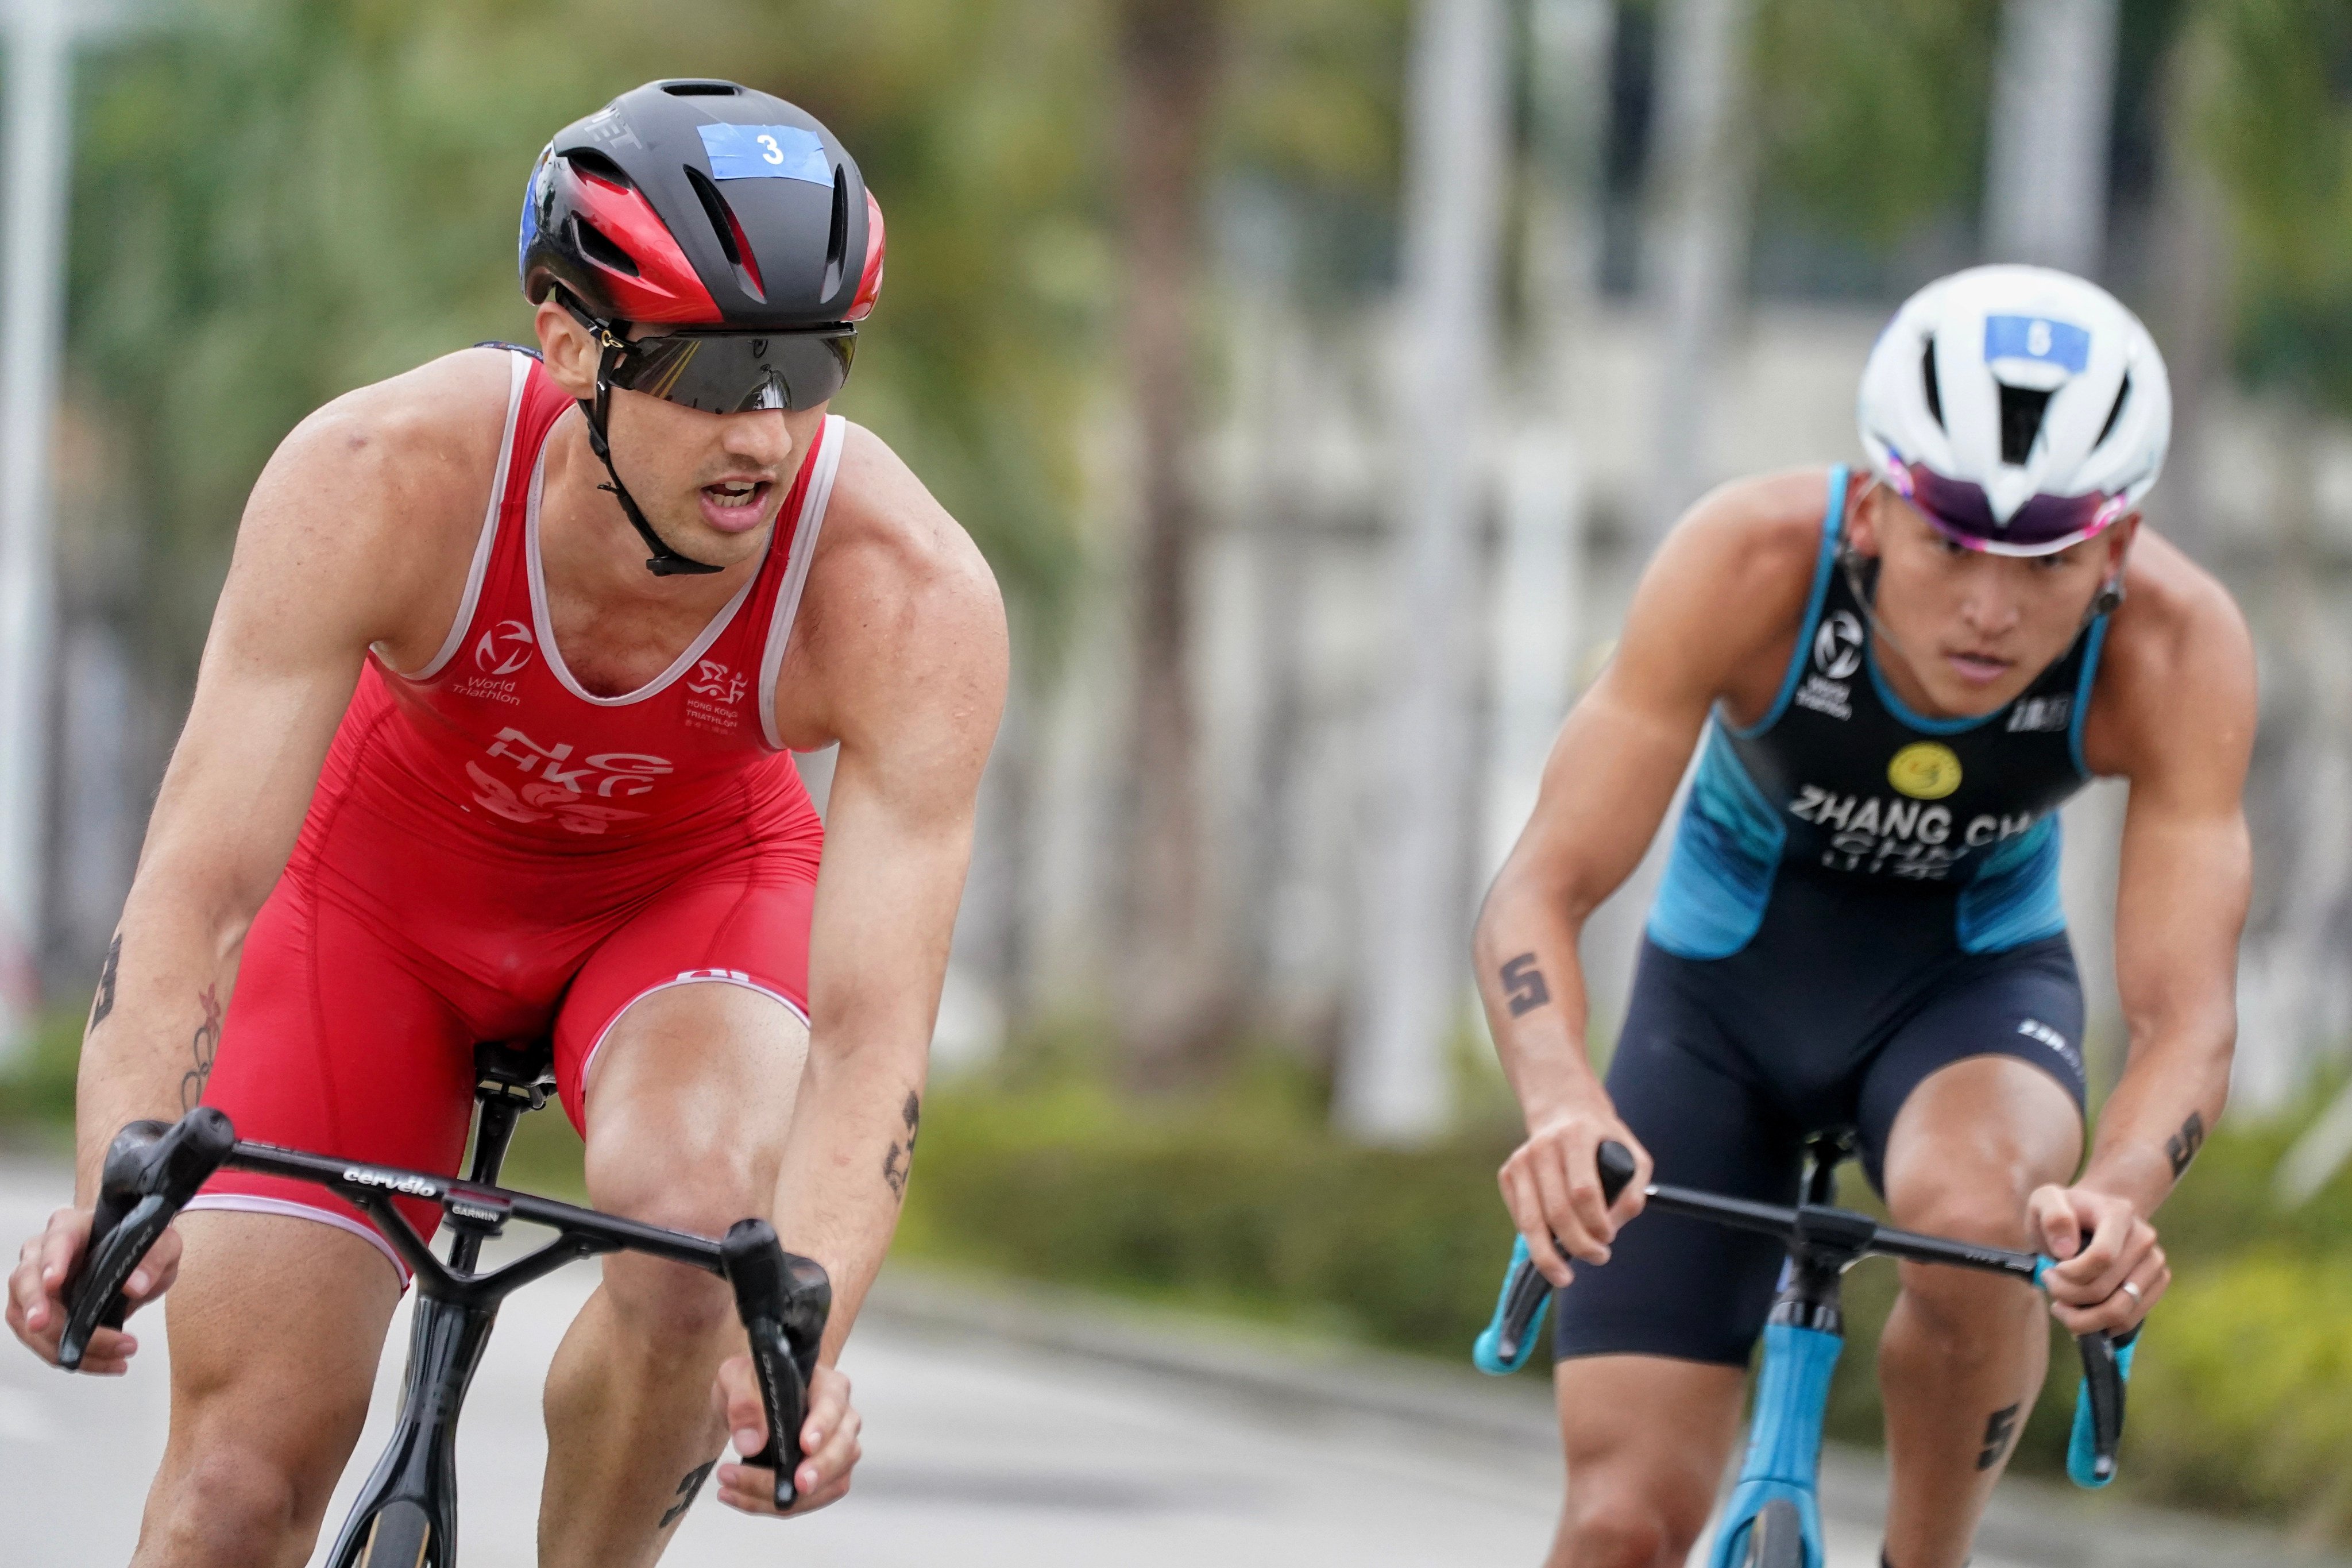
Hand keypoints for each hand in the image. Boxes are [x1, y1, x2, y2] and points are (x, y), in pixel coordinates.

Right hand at [7, 1206, 179, 1373]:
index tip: (54, 1282)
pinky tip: (104, 1361)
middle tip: (46, 1327)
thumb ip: (154, 1258)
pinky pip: (41, 1339)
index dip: (53, 1261)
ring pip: (26, 1316)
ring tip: (110, 1356)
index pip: (58, 1239)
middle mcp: (45, 1252)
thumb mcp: (163, 1244)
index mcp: (74, 1226)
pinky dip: (70, 1355)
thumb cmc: (142, 1245)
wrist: (138, 1264)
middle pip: (26, 1279)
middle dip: (36, 1307)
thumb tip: (134, 1285)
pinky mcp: (39, 1311)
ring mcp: (36, 1283)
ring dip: (59, 1342)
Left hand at [710, 1355, 859, 1515]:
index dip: (822, 1426)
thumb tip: (750, 1443)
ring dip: (790, 1496)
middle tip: (792, 1485)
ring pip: (831, 1482)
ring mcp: (837, 1450)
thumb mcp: (737, 1377)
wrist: (751, 1400)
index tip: (805, 1445)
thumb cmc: (753, 1382)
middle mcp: (841, 1419)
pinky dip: (773, 1504)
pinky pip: (809, 1499)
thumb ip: (743, 1403)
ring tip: (737, 1489)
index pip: (833, 1405)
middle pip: (843, 1449)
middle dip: (819, 1471)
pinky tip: (738, 1496)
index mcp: (827, 1386)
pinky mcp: (824, 1477)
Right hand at [1497, 1102, 1650, 1287]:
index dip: (1597, 1223)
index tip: (1609, 1238)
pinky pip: (1520, 1219)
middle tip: (1598, 1258)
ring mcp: (1521, 1160)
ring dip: (1548, 1256)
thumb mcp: (1635, 1157)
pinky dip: (1535, 1239)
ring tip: (1564, 1276)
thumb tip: (1613, 1226)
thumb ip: (1634, 1192)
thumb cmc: (1605, 1142)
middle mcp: (1543, 1146)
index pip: (1583, 1191)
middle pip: (1557, 1211)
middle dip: (1578, 1245)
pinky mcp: (1507, 1173)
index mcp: (1577, 1136)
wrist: (1564, 1112)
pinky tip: (1552, 1245)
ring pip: (1531, 1221)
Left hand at [2028, 1183, 2167, 1334]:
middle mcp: (2144, 1237)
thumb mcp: (2045, 1200)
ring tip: (2062, 1305)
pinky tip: (2081, 1313)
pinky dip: (2101, 1325)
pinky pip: (2131, 1319)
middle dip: (2069, 1296)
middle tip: (2049, 1286)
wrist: (2090, 1217)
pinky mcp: (2158, 1283)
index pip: (2103, 1257)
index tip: (2051, 1270)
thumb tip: (2066, 1251)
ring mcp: (2155, 1262)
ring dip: (2083, 1318)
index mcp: (2119, 1213)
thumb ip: (2052, 1217)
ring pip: (2121, 1311)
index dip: (2072, 1273)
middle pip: (2107, 1288)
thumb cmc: (2064, 1212)